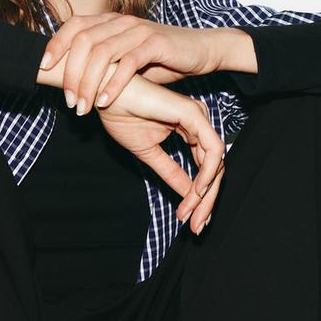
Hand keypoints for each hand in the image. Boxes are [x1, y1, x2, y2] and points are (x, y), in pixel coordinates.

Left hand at [40, 13, 228, 113]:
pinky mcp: (156, 43)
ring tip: (82, 107)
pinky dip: (113, 84)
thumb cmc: (162, 58)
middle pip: (83, 41)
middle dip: (70, 73)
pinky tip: (104, 101)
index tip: (43, 69)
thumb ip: (103, 62)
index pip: (74, 26)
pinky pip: (128, 63)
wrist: (202, 50)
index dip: (55, 45)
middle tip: (68, 101)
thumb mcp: (127, 58)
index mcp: (111, 21)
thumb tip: (73, 79)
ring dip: (88, 83)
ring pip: (101, 53)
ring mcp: (138, 30)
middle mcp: (122, 21)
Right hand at [95, 72, 225, 232]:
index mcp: (189, 129)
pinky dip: (207, 173)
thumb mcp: (149, 153)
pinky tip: (197, 192)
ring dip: (207, 193)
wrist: (104, 93)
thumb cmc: (121, 114)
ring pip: (216, 162)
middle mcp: (198, 122)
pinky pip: (212, 149)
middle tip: (197, 226)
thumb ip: (170, 172)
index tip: (189, 220)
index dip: (199, 196)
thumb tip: (188, 195)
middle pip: (214, 168)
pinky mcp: (193, 115)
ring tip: (193, 214)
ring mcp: (198, 117)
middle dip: (206, 201)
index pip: (203, 167)